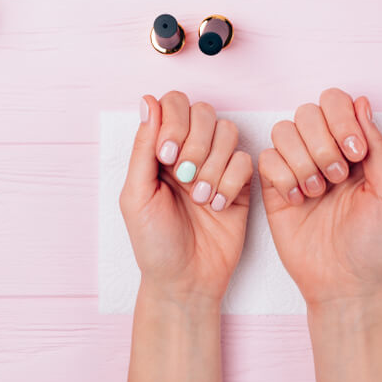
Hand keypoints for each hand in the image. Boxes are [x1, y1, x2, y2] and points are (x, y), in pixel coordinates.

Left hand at [120, 91, 253, 303]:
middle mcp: (189, 150)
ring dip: (213, 165)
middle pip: (203, 111)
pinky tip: (218, 205)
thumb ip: (142, 147)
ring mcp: (217, 165)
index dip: (174, 122)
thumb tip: (147, 101)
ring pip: (227, 131)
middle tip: (184, 176)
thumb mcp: (136, 195)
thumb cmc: (154, 242)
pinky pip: (245, 160)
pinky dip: (231, 182)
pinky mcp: (241, 183)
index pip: (172, 105)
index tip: (165, 156)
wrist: (185, 280)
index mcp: (160, 149)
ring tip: (200, 198)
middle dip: (195, 143)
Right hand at [258, 88, 381, 306]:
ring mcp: (296, 167)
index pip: (337, 103)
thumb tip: (362, 103)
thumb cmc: (372, 243)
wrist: (343, 283)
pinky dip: (282, 177)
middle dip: (322, 143)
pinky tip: (297, 200)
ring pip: (283, 131)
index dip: (341, 120)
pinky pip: (265, 158)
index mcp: (352, 147)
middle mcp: (322, 151)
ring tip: (317, 192)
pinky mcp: (273, 187)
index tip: (355, 153)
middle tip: (336, 178)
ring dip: (302, 160)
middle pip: (307, 112)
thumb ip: (377, 147)